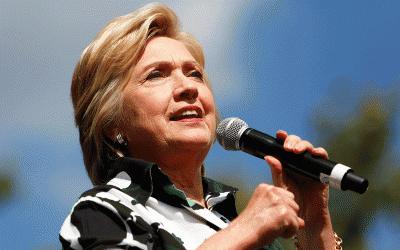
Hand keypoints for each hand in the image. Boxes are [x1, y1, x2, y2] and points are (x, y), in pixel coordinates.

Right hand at [199, 183, 303, 249]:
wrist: (242, 233)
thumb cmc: (249, 224)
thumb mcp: (263, 210)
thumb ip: (281, 210)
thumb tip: (300, 221)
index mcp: (265, 188)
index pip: (286, 195)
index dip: (282, 208)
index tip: (273, 215)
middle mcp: (273, 192)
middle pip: (294, 204)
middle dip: (287, 215)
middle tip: (273, 223)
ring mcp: (279, 202)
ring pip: (296, 215)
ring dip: (288, 224)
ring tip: (273, 227)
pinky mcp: (284, 213)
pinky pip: (296, 226)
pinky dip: (288, 233)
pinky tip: (275, 232)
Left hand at [264, 130, 335, 247]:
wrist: (306, 213)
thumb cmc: (292, 200)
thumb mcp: (282, 185)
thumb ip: (276, 171)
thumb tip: (268, 157)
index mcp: (287, 161)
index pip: (285, 145)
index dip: (283, 137)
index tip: (279, 134)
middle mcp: (299, 160)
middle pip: (297, 143)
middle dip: (292, 141)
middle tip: (287, 148)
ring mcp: (311, 163)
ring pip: (309, 147)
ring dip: (303, 145)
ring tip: (296, 150)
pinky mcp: (322, 169)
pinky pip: (323, 157)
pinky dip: (320, 152)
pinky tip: (315, 153)